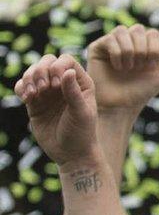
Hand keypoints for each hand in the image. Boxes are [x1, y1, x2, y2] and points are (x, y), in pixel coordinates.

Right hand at [15, 55, 101, 169]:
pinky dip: (21, 87)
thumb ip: (74, 92)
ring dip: (29, 78)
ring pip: (33, 72)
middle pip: (47, 62)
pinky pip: (22, 86)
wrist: (70, 153)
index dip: (58, 66)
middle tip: (43, 89)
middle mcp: (64, 84)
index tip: (57, 84)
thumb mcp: (81, 112)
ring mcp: (48, 92)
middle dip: (40, 70)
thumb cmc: (81, 132)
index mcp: (81, 82)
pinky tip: (27, 98)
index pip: (66, 61)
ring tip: (33, 95)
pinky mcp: (34, 102)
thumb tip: (68, 71)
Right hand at [85, 26, 158, 115]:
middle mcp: (128, 41)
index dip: (154, 49)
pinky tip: (117, 68)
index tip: (150, 67)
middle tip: (138, 68)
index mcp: (144, 45)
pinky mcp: (97, 48)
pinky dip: (117, 54)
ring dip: (129, 51)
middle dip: (142, 50)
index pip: (152, 33)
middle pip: (138, 29)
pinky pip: (109, 39)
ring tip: (128, 68)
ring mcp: (112, 43)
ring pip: (122, 30)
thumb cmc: (142, 91)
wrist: (121, 105)